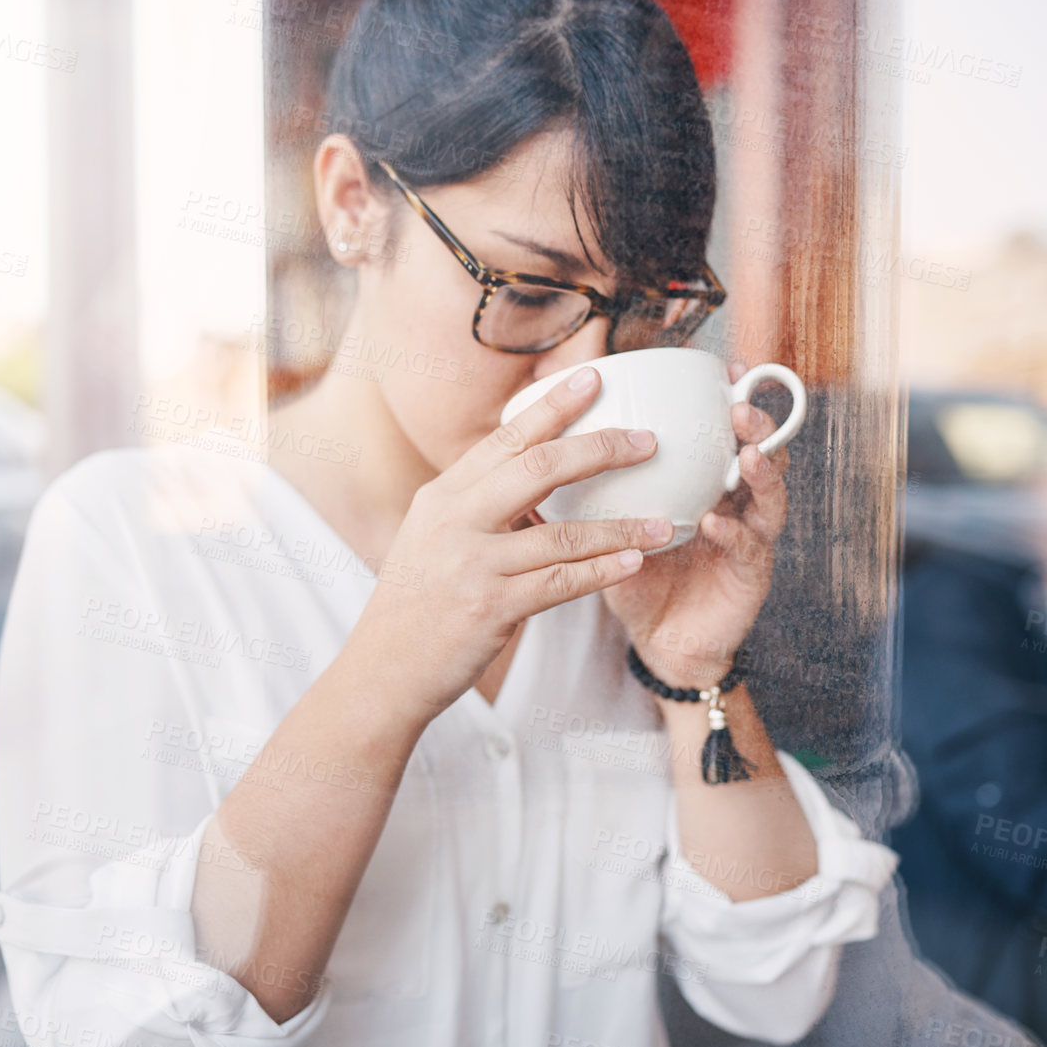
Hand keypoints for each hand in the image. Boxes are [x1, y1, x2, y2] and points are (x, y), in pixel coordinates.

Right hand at [349, 364, 672, 721]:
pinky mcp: (490, 608)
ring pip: (562, 534)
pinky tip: (635, 562)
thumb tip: (531, 470)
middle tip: (647, 440)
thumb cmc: (416, 603)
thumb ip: (476, 503)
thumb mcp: (432, 536)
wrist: (383, 669)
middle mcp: (455, 520)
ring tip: (663, 521)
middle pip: (538, 468)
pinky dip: (602, 571)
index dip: (552, 406)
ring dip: (620, 527)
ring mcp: (472, 564)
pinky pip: (561, 583)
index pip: (505, 437)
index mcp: (443, 495)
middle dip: (600, 448)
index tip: (593, 378)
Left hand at [600, 361, 790, 684]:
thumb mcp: (611, 526)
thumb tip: (531, 448)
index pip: (726, 432)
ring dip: (762, 472)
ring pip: (769, 497)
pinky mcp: (750, 578)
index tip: (726, 368)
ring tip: (745, 455)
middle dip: (757, 425)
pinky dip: (734, 533)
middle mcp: (736, 503)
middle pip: (761, 452)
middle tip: (739, 407)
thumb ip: (588, 488)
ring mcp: (749, 539)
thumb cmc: (636, 577)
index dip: (733, 398)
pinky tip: (715, 522)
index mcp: (706, 483)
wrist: (659, 642)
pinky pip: (748, 550)